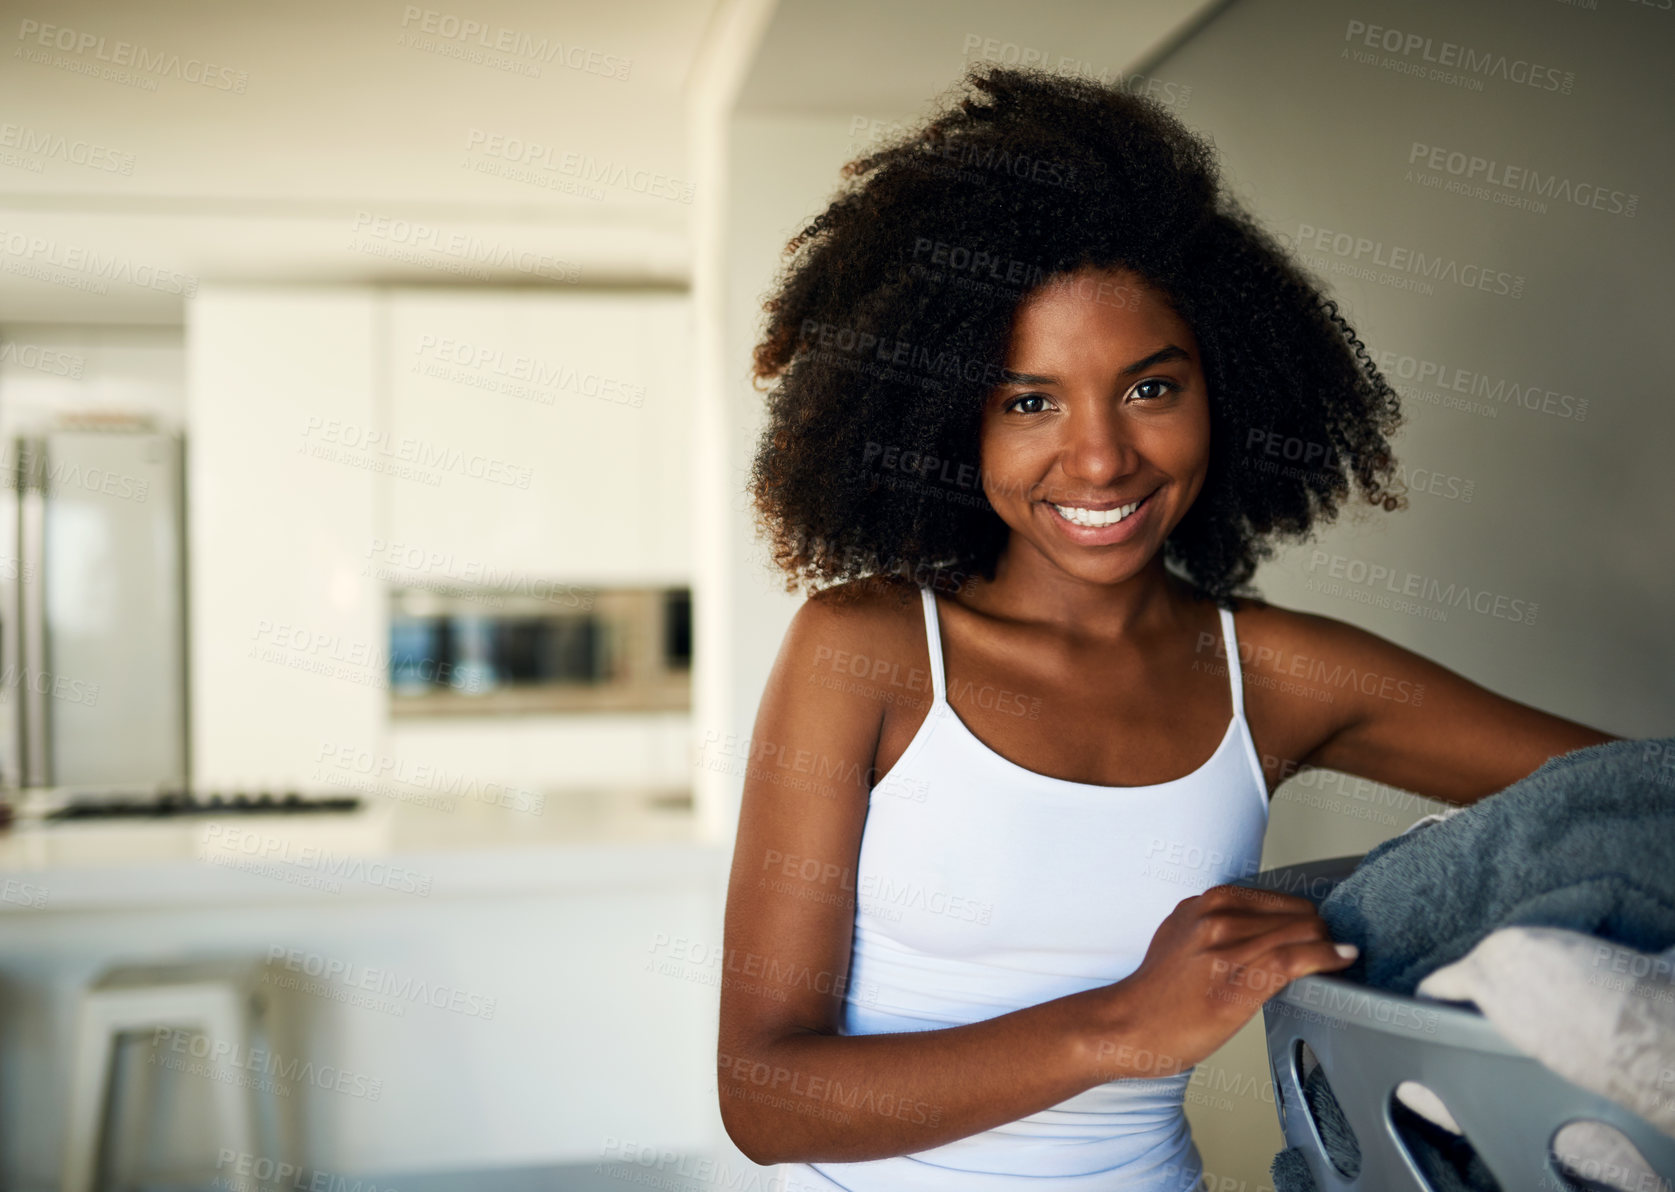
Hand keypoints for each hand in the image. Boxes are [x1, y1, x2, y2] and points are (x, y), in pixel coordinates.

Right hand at [1096, 884, 1356, 1079]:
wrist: (1126, 1026)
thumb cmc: (1155, 995)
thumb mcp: (1181, 939)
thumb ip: (1216, 927)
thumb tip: (1260, 933)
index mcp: (1204, 903)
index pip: (1276, 898)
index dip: (1304, 917)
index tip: (1318, 932)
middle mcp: (1216, 915)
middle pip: (1294, 912)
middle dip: (1320, 930)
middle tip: (1331, 950)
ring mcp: (1227, 946)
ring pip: (1300, 931)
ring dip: (1328, 944)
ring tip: (1339, 957)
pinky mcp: (1239, 979)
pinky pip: (1297, 957)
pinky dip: (1328, 955)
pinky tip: (1343, 958)